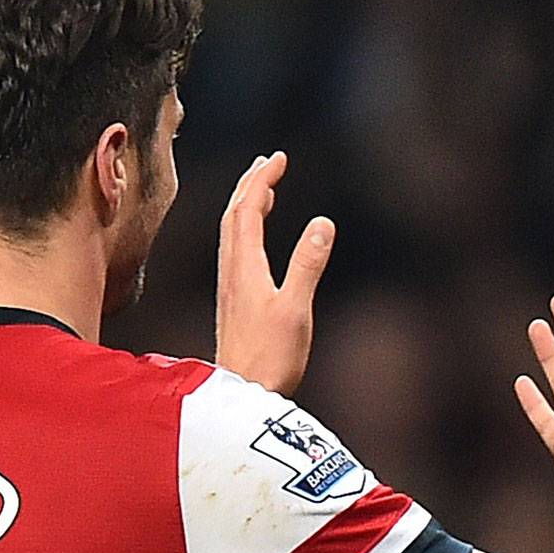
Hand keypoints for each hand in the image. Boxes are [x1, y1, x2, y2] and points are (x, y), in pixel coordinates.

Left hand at [215, 151, 334, 394]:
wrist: (243, 394)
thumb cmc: (270, 358)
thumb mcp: (296, 309)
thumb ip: (308, 265)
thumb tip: (322, 222)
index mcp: (244, 267)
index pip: (247, 209)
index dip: (262, 179)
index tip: (279, 158)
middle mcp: (231, 271)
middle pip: (234, 215)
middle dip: (251, 185)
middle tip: (269, 163)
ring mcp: (230, 286)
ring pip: (232, 233)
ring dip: (246, 205)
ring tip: (263, 190)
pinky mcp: (234, 301)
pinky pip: (235, 251)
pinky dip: (246, 231)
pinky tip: (257, 239)